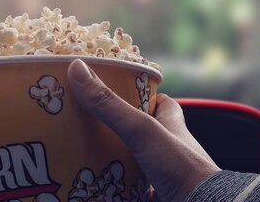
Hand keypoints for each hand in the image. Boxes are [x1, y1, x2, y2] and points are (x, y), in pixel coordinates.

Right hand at [67, 59, 219, 201]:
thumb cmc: (182, 168)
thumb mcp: (142, 130)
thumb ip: (110, 105)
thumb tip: (78, 70)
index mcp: (172, 125)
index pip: (160, 103)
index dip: (142, 95)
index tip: (117, 89)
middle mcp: (168, 148)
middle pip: (139, 132)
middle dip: (115, 129)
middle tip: (86, 123)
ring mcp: (160, 173)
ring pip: (131, 161)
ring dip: (110, 159)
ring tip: (80, 152)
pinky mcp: (153, 194)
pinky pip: (128, 188)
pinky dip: (112, 187)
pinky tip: (95, 185)